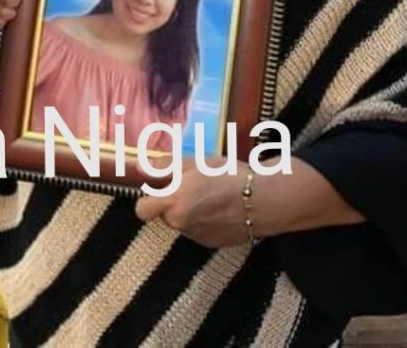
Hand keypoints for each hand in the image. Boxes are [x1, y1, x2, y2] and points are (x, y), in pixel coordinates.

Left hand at [135, 159, 250, 247]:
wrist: (264, 201)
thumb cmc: (229, 176)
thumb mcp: (198, 162)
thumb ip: (167, 166)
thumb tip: (142, 168)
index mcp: (173, 202)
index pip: (142, 210)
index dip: (148, 200)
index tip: (160, 190)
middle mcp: (180, 223)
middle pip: (165, 215)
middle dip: (174, 203)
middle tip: (194, 187)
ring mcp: (196, 236)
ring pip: (183, 223)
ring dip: (190, 213)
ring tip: (212, 197)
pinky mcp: (211, 244)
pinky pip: (199, 232)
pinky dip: (205, 223)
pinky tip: (222, 210)